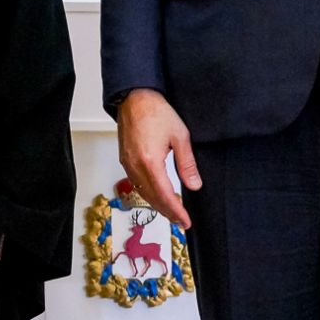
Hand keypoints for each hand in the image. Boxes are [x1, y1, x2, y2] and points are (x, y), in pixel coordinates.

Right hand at [116, 89, 201, 228]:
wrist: (135, 97)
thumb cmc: (156, 111)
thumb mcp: (180, 136)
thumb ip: (186, 163)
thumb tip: (194, 185)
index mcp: (150, 162)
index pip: (165, 195)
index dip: (176, 211)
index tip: (185, 221)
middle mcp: (135, 166)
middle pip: (152, 198)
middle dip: (168, 212)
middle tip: (181, 221)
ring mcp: (127, 164)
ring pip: (142, 193)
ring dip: (157, 204)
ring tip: (172, 211)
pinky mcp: (124, 160)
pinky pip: (136, 184)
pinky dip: (147, 193)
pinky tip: (157, 194)